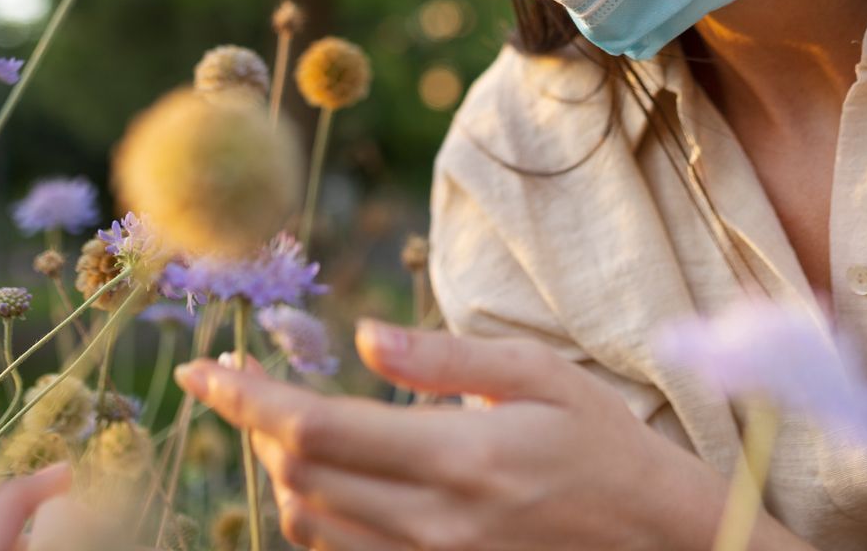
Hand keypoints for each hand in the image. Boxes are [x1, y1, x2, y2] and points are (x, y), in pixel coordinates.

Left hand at [175, 320, 724, 549]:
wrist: (663, 546)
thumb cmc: (609, 450)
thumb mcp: (543, 378)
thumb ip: (447, 358)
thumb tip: (365, 337)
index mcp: (459, 458)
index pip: (316, 429)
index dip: (247, 398)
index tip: (203, 370)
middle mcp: (434, 523)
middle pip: (298, 478)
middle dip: (261, 426)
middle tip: (252, 383)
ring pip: (310, 524)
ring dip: (286, 471)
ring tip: (298, 426)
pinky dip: (320, 515)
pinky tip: (337, 479)